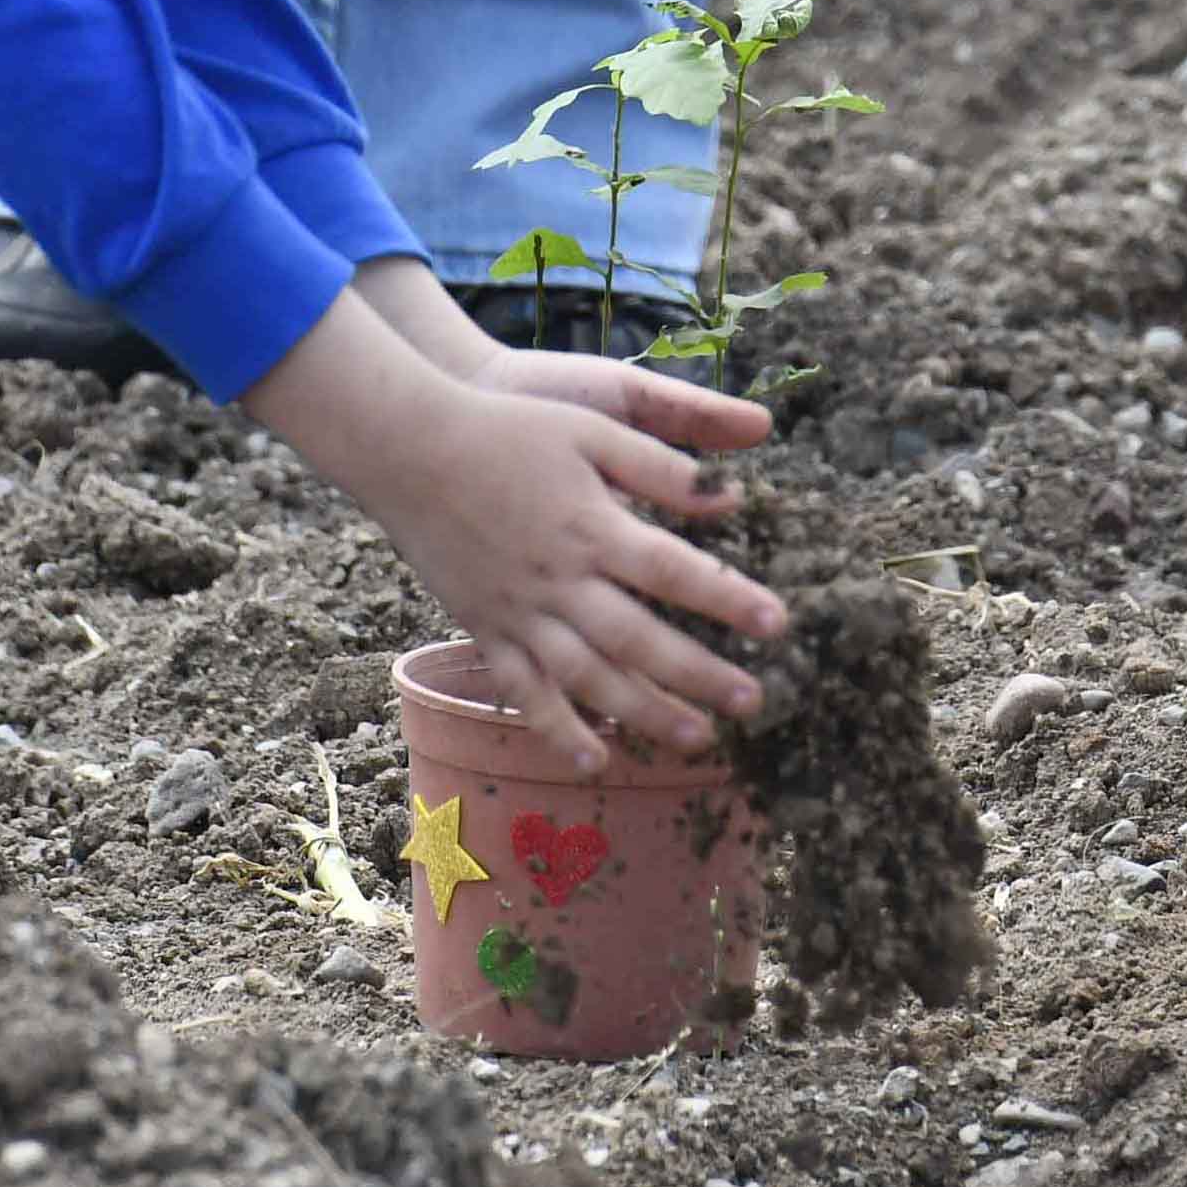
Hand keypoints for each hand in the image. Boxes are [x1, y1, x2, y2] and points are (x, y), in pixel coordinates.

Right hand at [245, 291, 786, 773]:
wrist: (409, 448)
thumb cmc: (509, 429)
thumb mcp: (592, 429)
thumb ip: (660, 467)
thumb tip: (729, 495)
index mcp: (592, 526)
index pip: (675, 572)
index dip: (728, 600)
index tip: (777, 626)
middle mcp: (559, 579)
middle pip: (640, 639)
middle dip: (701, 675)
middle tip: (754, 702)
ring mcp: (519, 611)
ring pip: (589, 677)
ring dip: (645, 711)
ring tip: (698, 737)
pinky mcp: (486, 628)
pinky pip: (524, 689)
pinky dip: (557, 728)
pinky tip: (594, 757)